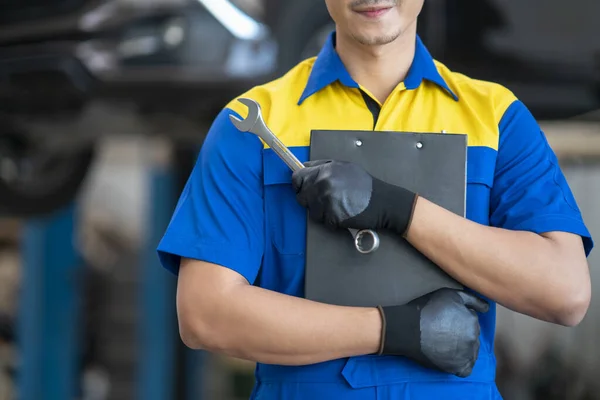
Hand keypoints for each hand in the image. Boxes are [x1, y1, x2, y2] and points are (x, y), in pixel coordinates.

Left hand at [291, 160, 416, 234]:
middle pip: (301, 196)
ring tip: (336, 206)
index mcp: (325, 170)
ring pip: (311, 210)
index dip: (298, 184)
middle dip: (309, 199)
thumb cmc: (364, 185)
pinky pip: (322, 221)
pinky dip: (329, 220)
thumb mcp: (343, 166)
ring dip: (320, 211)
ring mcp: (327, 201)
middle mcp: (323, 184)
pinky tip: (341, 213)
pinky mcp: (332, 217)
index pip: (297, 177)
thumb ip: (322, 165)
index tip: (302, 188)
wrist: (383, 202)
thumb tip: (304, 167)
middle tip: (324, 200)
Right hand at [377, 288, 488, 376]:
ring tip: (445, 345)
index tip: (447, 321)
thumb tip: (486, 308)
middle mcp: (473, 339)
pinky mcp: (456, 368)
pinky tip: (450, 358)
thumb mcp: (450, 294)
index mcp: (473, 321)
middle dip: (462, 334)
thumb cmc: (428, 308)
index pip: (472, 321)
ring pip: (471, 353)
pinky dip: (460, 364)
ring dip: (462, 349)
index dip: (460, 320)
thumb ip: (471, 299)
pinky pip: (466, 369)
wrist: (409, 328)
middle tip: (444, 332)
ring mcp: (466, 355)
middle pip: (472, 337)